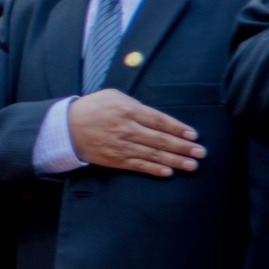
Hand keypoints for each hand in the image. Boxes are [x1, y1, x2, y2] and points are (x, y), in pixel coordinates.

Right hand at [68, 89, 204, 176]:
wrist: (67, 128)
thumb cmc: (92, 108)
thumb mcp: (113, 96)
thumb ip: (135, 104)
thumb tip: (155, 116)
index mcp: (128, 110)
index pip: (159, 121)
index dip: (178, 129)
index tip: (193, 135)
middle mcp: (127, 129)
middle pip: (161, 140)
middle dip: (183, 147)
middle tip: (200, 152)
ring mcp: (121, 146)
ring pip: (153, 155)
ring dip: (175, 161)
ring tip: (192, 165)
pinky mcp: (116, 159)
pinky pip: (139, 166)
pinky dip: (155, 169)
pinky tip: (169, 172)